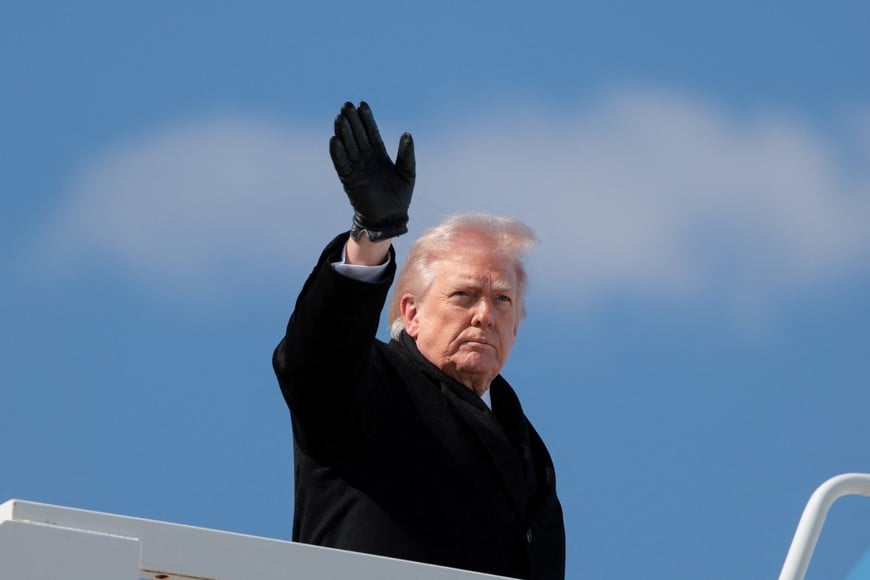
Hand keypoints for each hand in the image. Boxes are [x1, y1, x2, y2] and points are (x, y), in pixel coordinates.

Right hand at [329, 101, 414, 241]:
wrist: (390, 218)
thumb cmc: (400, 196)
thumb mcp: (408, 172)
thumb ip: (407, 154)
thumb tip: (407, 134)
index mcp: (379, 154)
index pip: (371, 132)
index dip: (367, 119)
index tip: (362, 104)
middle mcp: (365, 158)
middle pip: (357, 135)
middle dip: (352, 120)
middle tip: (346, 105)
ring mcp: (356, 168)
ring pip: (348, 146)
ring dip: (343, 132)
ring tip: (339, 117)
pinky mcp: (349, 180)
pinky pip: (341, 164)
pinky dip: (337, 153)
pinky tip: (334, 139)